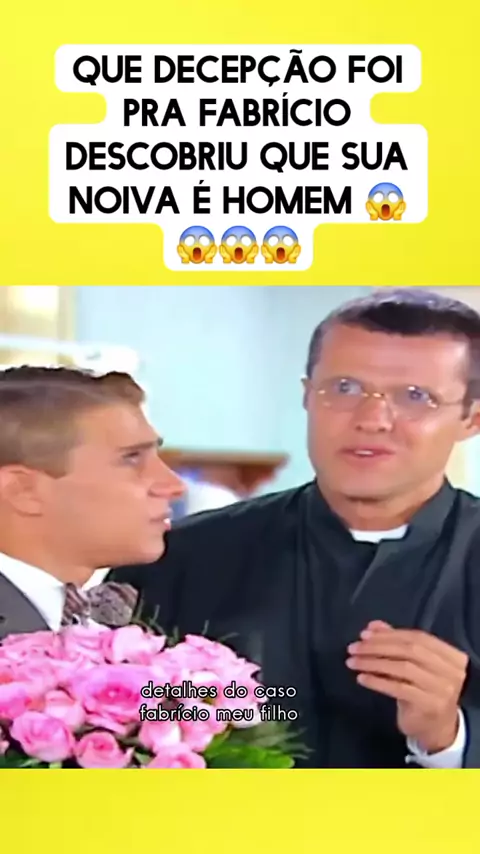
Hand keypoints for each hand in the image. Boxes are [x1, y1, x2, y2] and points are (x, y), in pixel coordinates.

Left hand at [346, 621, 467, 752]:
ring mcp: (442, 689)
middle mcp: (452, 671)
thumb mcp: (414, 665)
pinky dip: (377, 681)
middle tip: (354, 648)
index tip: (364, 634)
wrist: (437, 729)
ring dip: (373, 663)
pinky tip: (362, 678)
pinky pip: (398, 688)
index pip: (417, 637)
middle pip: (410, 650)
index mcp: (452, 656)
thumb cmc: (424, 691)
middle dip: (378, 646)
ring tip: (353, 662)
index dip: (389, 634)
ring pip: (402, 668)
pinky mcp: (429, 705)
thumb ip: (396, 642)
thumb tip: (373, 626)